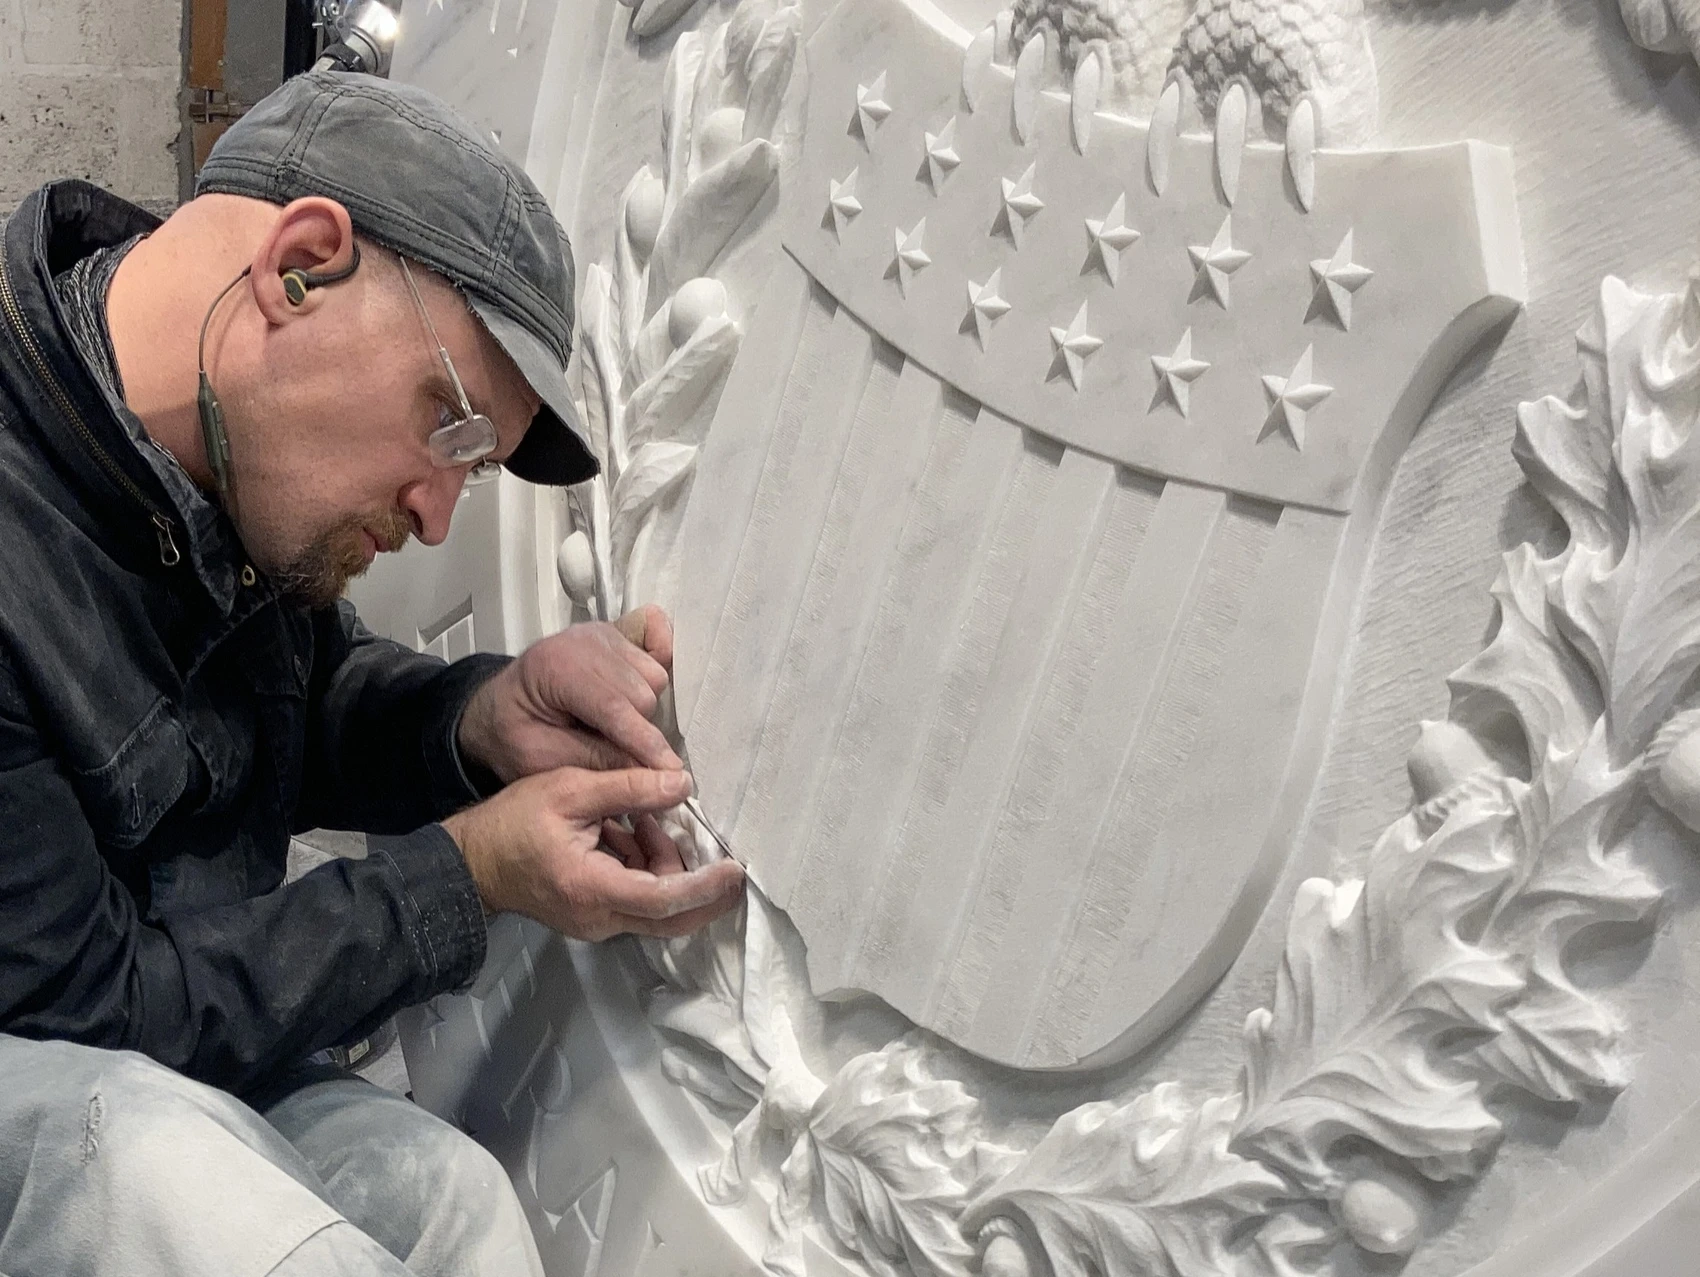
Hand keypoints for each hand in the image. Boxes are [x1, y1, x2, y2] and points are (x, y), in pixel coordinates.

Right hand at [441, 765, 743, 940]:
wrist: (471, 862)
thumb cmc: (514, 822)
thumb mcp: (570, 790)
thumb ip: (629, 787)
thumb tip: (683, 785)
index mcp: (592, 887)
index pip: (664, 899)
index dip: (705, 886)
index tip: (735, 870)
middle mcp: (598, 918)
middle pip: (670, 918)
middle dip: (705, 892)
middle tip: (731, 862)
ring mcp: (595, 924)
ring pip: (656, 907)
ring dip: (665, 865)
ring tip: (642, 819)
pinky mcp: (593, 918)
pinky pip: (636, 901)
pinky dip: (645, 869)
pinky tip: (627, 832)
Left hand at [458, 605, 680, 783]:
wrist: (498, 709)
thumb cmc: (513, 736)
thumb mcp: (543, 760)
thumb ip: (597, 761)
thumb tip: (652, 772)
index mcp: (555, 667)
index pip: (614, 707)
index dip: (645, 744)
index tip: (669, 775)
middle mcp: (583, 641)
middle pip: (642, 694)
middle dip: (640, 732)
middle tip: (621, 757)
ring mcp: (603, 634)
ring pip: (655, 679)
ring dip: (644, 711)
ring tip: (613, 729)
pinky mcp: (618, 635)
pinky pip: (658, 656)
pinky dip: (655, 679)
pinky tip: (634, 700)